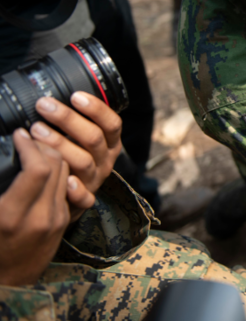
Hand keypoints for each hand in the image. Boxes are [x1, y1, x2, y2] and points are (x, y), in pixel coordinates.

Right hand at [0, 128, 69, 286]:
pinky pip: (66, 186)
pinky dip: (57, 171)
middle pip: (56, 166)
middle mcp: (41, 218)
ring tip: (35, 147)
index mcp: (13, 216)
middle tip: (28, 136)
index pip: (38, 169)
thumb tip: (3, 154)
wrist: (6, 285)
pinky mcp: (63, 221)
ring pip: (66, 173)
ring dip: (52, 154)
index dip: (29, 145)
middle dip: (43, 144)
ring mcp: (56, 220)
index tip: (19, 134)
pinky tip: (44, 166)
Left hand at [29, 92, 122, 221]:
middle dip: (68, 119)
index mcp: (110, 143)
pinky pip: (84, 196)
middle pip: (94, 138)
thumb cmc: (72, 158)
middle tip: (44, 106)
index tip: (75, 96)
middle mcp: (105, 160)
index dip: (96, 109)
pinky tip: (62, 178)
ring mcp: (95, 179)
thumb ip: (75, 123)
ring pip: (83, 161)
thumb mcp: (81, 138)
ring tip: (36, 131)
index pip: (112, 123)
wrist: (71, 197)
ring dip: (60, 144)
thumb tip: (53, 99)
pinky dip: (74, 188)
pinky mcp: (85, 200)